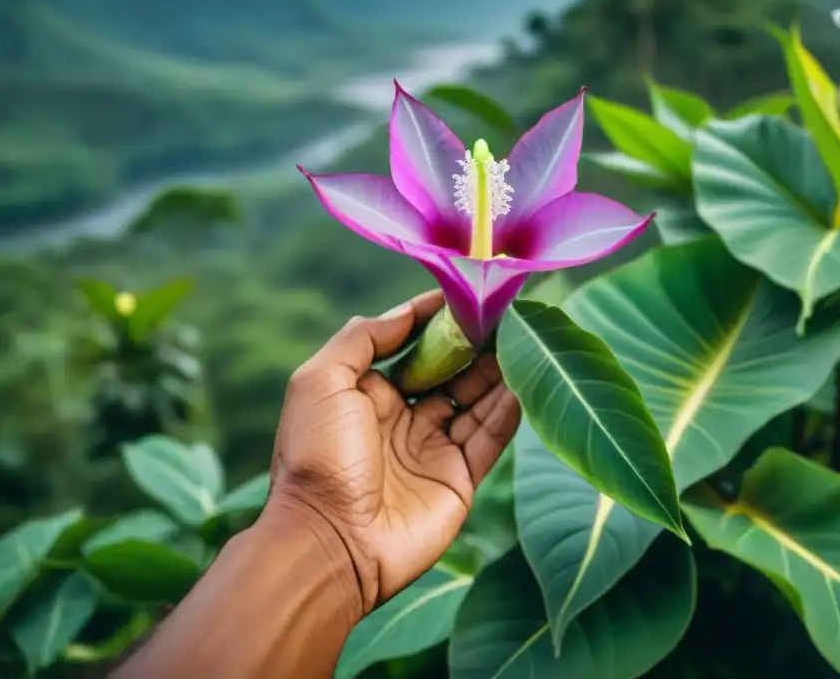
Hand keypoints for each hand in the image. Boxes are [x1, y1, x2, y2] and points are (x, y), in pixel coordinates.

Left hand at [267, 290, 519, 616]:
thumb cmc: (317, 456)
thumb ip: (363, 339)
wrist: (329, 542)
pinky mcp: (459, 480)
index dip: (439, 322)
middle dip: (476, 345)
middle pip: (452, 372)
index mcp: (369, 394)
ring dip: (499, 372)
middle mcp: (404, 419)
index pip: (414, 348)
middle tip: (505, 316)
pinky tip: (523, 382)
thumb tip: (408, 310)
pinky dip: (508, 411)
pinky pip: (490, 438)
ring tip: (522, 341)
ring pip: (477, 401)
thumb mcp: (320, 381)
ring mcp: (433, 450)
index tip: (469, 296)